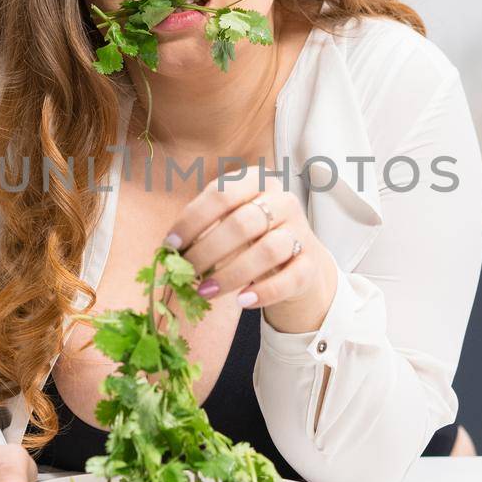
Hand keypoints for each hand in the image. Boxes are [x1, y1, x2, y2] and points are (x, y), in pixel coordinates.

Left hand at [163, 176, 336, 333]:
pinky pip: (289, 279)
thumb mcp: (229, 220)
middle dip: (208, 250)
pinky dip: (264, 292)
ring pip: (268, 250)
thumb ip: (204, 227)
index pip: (221, 193)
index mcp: (257, 181)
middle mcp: (283, 200)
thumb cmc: (252, 237)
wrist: (296, 261)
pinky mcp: (311, 263)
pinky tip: (242, 301)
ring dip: (231, 274)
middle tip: (187, 272)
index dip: (192, 220)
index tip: (171, 245)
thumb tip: (170, 249)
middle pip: (242, 223)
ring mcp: (301, 231)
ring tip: (206, 291)